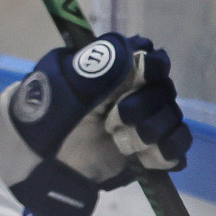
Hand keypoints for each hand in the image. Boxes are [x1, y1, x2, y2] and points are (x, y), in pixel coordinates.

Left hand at [0, 32, 191, 215]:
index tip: (137, 76)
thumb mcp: (63, 88)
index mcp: (117, 70)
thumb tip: (134, 52)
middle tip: (114, 120)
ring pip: (172, 117)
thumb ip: (97, 68)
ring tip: (121, 141)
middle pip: (164, 90)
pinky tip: (146, 155)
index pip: (152, 57)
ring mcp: (144, 123)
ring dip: (151, 130)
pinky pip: (177, 146)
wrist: (38, 164)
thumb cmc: (46, 119)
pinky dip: (168, 150)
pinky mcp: (149, 151)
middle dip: (142, 106)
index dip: (150, 67)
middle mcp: (136, 93)